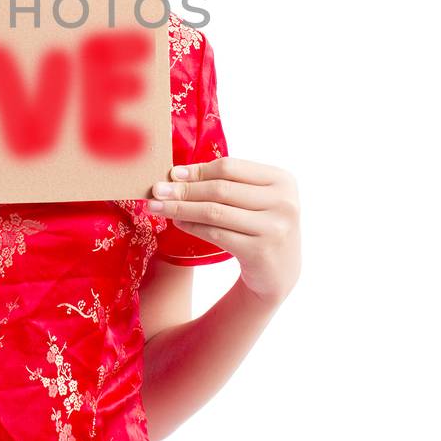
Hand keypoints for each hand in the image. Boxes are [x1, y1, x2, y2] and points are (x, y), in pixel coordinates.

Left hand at [147, 157, 300, 306]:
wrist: (278, 273)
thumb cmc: (260, 227)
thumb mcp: (255, 199)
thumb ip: (226, 183)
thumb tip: (177, 174)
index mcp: (282, 180)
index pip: (230, 167)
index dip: (197, 170)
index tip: (172, 173)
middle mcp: (284, 202)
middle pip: (220, 189)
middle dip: (183, 189)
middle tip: (157, 190)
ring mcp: (274, 229)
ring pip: (214, 212)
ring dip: (181, 208)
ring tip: (158, 207)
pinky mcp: (260, 252)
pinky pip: (216, 234)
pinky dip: (192, 227)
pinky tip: (177, 223)